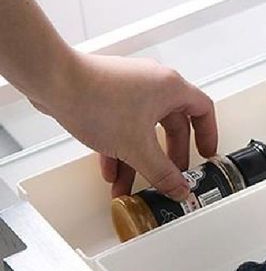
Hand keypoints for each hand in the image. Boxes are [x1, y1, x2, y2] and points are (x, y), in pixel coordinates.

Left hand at [45, 53, 217, 199]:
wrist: (51, 81)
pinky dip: (121, 151)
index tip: (205, 155)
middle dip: (168, 158)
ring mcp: (129, 89)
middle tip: (171, 177)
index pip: (203, 110)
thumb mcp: (138, 148)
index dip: (208, 135)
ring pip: (144, 132)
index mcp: (170, 88)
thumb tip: (179, 189)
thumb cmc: (95, 99)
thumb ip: (163, 174)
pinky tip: (112, 173)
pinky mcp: (107, 96)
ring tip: (135, 186)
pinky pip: (123, 128)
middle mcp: (152, 85)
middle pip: (172, 127)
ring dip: (140, 161)